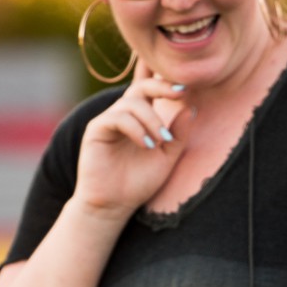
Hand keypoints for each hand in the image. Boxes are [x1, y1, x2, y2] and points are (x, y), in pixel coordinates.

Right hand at [72, 59, 193, 216]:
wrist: (115, 206)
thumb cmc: (139, 182)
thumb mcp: (167, 157)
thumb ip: (178, 134)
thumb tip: (190, 108)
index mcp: (142, 118)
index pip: (152, 90)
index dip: (166, 81)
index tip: (186, 86)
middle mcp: (124, 114)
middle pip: (142, 87)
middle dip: (162, 86)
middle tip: (180, 93)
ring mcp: (109, 120)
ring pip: (132, 103)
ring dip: (151, 119)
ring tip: (160, 141)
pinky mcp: (96, 129)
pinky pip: (117, 118)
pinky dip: (135, 128)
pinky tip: (146, 145)